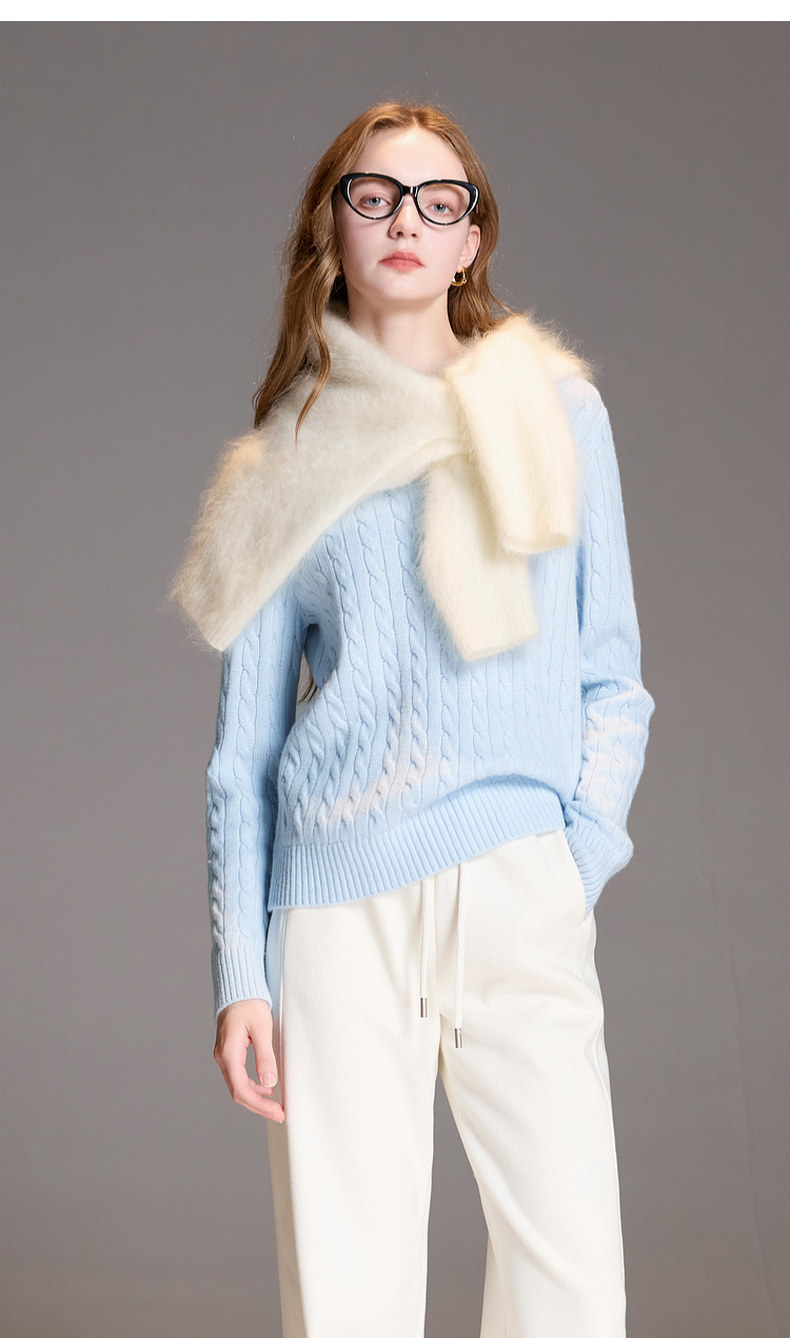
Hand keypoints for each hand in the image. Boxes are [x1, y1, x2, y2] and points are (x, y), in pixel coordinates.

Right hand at [213, 999, 284, 1122]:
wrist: (238, 989)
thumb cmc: (250, 1004)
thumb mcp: (262, 1028)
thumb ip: (264, 1056)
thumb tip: (269, 1082)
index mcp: (229, 1053)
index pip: (241, 1089)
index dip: (259, 1105)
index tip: (277, 1112)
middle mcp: (222, 1057)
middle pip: (237, 1092)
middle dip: (258, 1106)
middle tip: (279, 1114)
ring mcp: (223, 1056)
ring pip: (237, 1086)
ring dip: (255, 1098)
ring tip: (275, 1104)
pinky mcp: (228, 1053)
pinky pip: (237, 1076)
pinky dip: (251, 1086)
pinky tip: (265, 1087)